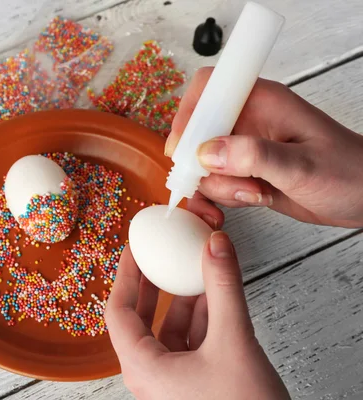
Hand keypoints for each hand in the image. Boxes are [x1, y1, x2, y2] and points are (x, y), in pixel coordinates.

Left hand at [106, 231, 289, 399]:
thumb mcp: (234, 341)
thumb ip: (223, 288)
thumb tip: (215, 245)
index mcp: (144, 368)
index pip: (118, 311)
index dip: (124, 274)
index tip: (133, 248)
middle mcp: (151, 375)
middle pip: (140, 318)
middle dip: (151, 282)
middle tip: (157, 252)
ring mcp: (173, 380)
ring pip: (169, 329)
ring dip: (183, 298)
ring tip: (194, 267)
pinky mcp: (194, 383)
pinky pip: (190, 342)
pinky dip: (201, 317)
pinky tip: (214, 295)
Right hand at [166, 67, 362, 227]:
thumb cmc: (349, 173)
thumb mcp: (302, 165)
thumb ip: (254, 156)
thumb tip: (206, 152)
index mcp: (262, 102)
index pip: (208, 88)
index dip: (189, 113)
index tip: (183, 148)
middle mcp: (248, 121)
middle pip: (197, 130)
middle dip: (200, 162)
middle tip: (222, 182)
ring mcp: (244, 148)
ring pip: (202, 163)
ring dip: (218, 186)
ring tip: (255, 193)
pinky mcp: (244, 171)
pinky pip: (214, 182)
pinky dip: (220, 198)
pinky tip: (248, 202)